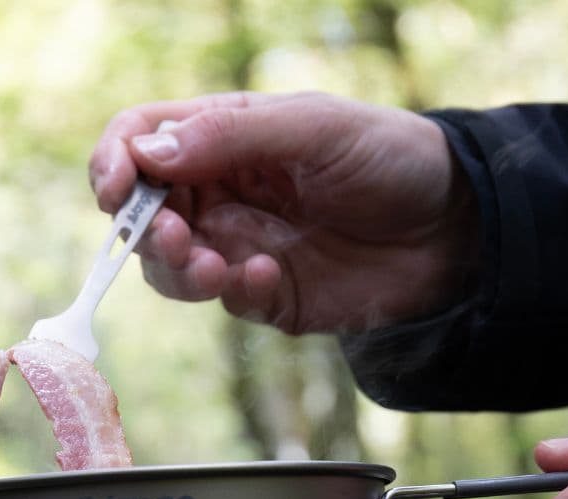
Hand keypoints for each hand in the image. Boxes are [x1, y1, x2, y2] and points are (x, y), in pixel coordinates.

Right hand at [89, 91, 479, 333]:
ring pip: (170, 269)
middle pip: (143, 215)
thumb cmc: (389, 157)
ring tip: (217, 270)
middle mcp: (220, 192)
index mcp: (222, 136)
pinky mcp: (263, 294)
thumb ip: (231, 135)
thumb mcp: (314, 128)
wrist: (452, 229)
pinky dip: (238, 292)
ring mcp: (238, 246)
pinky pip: (225, 301)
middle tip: (178, 239)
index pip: (139, 141)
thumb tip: (149, 152)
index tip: (116, 191)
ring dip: (179, 271)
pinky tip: (273, 276)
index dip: (114, 163)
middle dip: (147, 232)